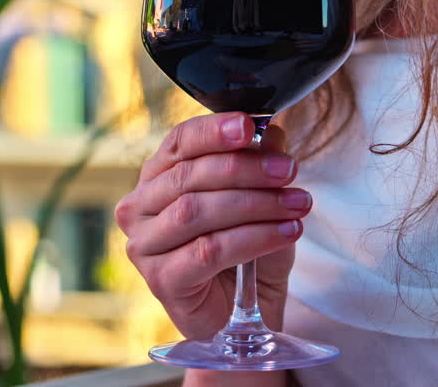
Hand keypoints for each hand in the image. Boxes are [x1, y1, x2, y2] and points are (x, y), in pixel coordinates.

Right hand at [115, 113, 308, 339]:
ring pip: (198, 211)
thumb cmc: (246, 248)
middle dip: (246, 168)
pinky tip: (286, 231)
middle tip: (288, 170)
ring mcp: (144, 246)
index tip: (250, 125)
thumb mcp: (263, 198)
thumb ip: (263, 164)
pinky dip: (254, 238)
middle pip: (190, 175)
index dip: (214, 130)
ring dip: (256, 203)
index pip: (180, 142)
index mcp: (158, 176)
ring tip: (297, 204)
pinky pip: (208, 251)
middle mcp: (140, 207)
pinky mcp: (161, 281)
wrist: (244, 311)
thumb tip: (272, 132)